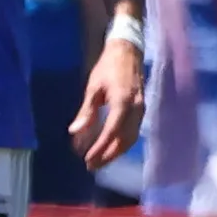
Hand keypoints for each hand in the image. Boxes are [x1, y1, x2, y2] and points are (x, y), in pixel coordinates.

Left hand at [70, 35, 143, 165]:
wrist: (128, 50)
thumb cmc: (108, 67)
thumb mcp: (93, 88)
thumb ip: (86, 111)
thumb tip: (75, 132)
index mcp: (123, 102)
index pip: (111, 132)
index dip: (100, 148)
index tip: (87, 160)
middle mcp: (135, 109)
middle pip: (124, 140)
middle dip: (108, 155)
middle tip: (92, 166)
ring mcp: (141, 109)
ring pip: (131, 138)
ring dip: (116, 152)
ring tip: (100, 160)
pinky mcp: (141, 108)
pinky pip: (134, 131)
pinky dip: (122, 142)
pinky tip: (111, 146)